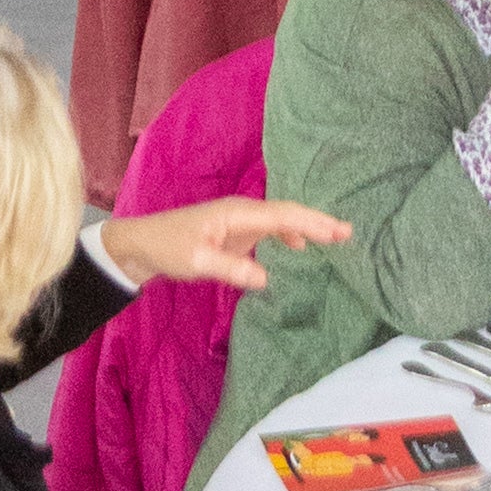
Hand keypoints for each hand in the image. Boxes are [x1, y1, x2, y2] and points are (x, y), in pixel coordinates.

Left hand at [98, 197, 349, 293]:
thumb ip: (232, 269)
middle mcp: (244, 211)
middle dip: (318, 221)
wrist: (143, 244)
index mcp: (238, 212)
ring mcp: (241, 220)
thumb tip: (266, 279)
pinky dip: (290, 233)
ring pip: (282, 219)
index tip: (337, 232)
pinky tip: (299, 245)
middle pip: (288, 212)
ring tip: (335, 237)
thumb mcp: (197, 263)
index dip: (312, 223)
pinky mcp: (236, 232)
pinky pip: (271, 228)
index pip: (283, 215)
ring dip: (308, 226)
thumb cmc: (168, 248)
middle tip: (347, 233)